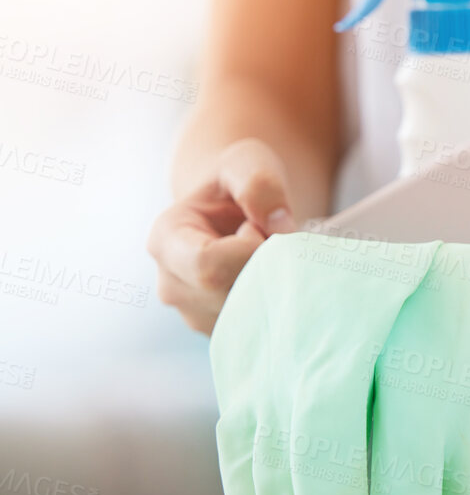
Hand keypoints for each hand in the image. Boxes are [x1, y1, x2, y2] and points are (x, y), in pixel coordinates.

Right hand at [149, 138, 298, 332]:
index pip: (208, 265)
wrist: (234, 211)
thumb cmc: (236, 185)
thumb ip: (259, 184)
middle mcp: (172, 285)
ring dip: (273, 287)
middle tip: (272, 243)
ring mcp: (194, 314)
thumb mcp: (247, 163)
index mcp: (166, 241)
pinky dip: (276, 305)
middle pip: (230, 294)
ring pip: (248, 316)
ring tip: (266, 258)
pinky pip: (259, 328)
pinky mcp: (221, 331)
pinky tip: (270, 279)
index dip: (248, 249)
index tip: (258, 226)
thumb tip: (279, 226)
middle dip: (266, 268)